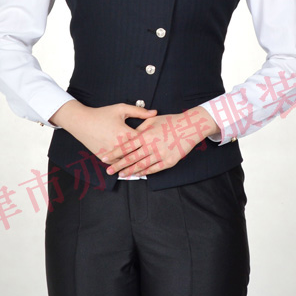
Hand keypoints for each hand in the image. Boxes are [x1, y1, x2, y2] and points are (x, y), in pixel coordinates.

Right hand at [49, 101, 159, 168]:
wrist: (81, 122)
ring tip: (146, 170)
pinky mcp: (104, 156)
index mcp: (125, 133)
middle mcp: (119, 145)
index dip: (153, 142)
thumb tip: (154, 112)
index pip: (143, 141)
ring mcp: (111, 153)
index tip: (162, 144)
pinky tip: (129, 170)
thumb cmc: (102, 114)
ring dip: (135, 166)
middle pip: (136, 154)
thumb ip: (139, 111)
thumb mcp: (121, 109)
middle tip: (159, 161)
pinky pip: (116, 163)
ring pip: (126, 162)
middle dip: (148, 157)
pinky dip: (122, 166)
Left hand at [104, 107, 218, 176]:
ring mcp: (160, 155)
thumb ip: (139, 128)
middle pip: (131, 158)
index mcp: (146, 135)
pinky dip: (144, 172)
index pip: (126, 147)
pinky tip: (137, 174)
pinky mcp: (169, 161)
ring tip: (121, 175)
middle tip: (109, 171)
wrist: (190, 127)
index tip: (105, 158)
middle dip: (118, 166)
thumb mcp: (152, 121)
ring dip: (130, 171)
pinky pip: (154, 169)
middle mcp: (152, 146)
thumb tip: (129, 136)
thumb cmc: (170, 121)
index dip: (115, 153)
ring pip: (141, 166)